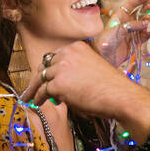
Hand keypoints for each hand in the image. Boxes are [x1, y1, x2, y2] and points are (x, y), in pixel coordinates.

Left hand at [22, 40, 140, 119]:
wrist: (120, 96)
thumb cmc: (111, 87)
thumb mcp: (92, 68)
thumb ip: (76, 70)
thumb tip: (61, 82)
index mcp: (77, 47)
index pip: (55, 56)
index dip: (49, 68)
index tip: (45, 76)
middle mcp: (67, 54)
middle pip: (45, 65)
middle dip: (38, 77)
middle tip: (32, 87)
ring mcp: (61, 68)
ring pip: (41, 78)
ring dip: (34, 89)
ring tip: (29, 97)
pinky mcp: (58, 84)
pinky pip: (43, 91)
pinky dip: (39, 98)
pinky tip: (38, 103)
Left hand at [93, 0, 149, 68]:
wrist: (104, 56)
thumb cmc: (106, 40)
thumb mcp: (118, 30)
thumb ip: (133, 25)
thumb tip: (147, 23)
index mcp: (120, 16)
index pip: (130, 5)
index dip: (139, 0)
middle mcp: (127, 23)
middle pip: (140, 14)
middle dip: (146, 11)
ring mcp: (132, 32)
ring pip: (144, 25)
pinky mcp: (135, 41)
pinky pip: (145, 35)